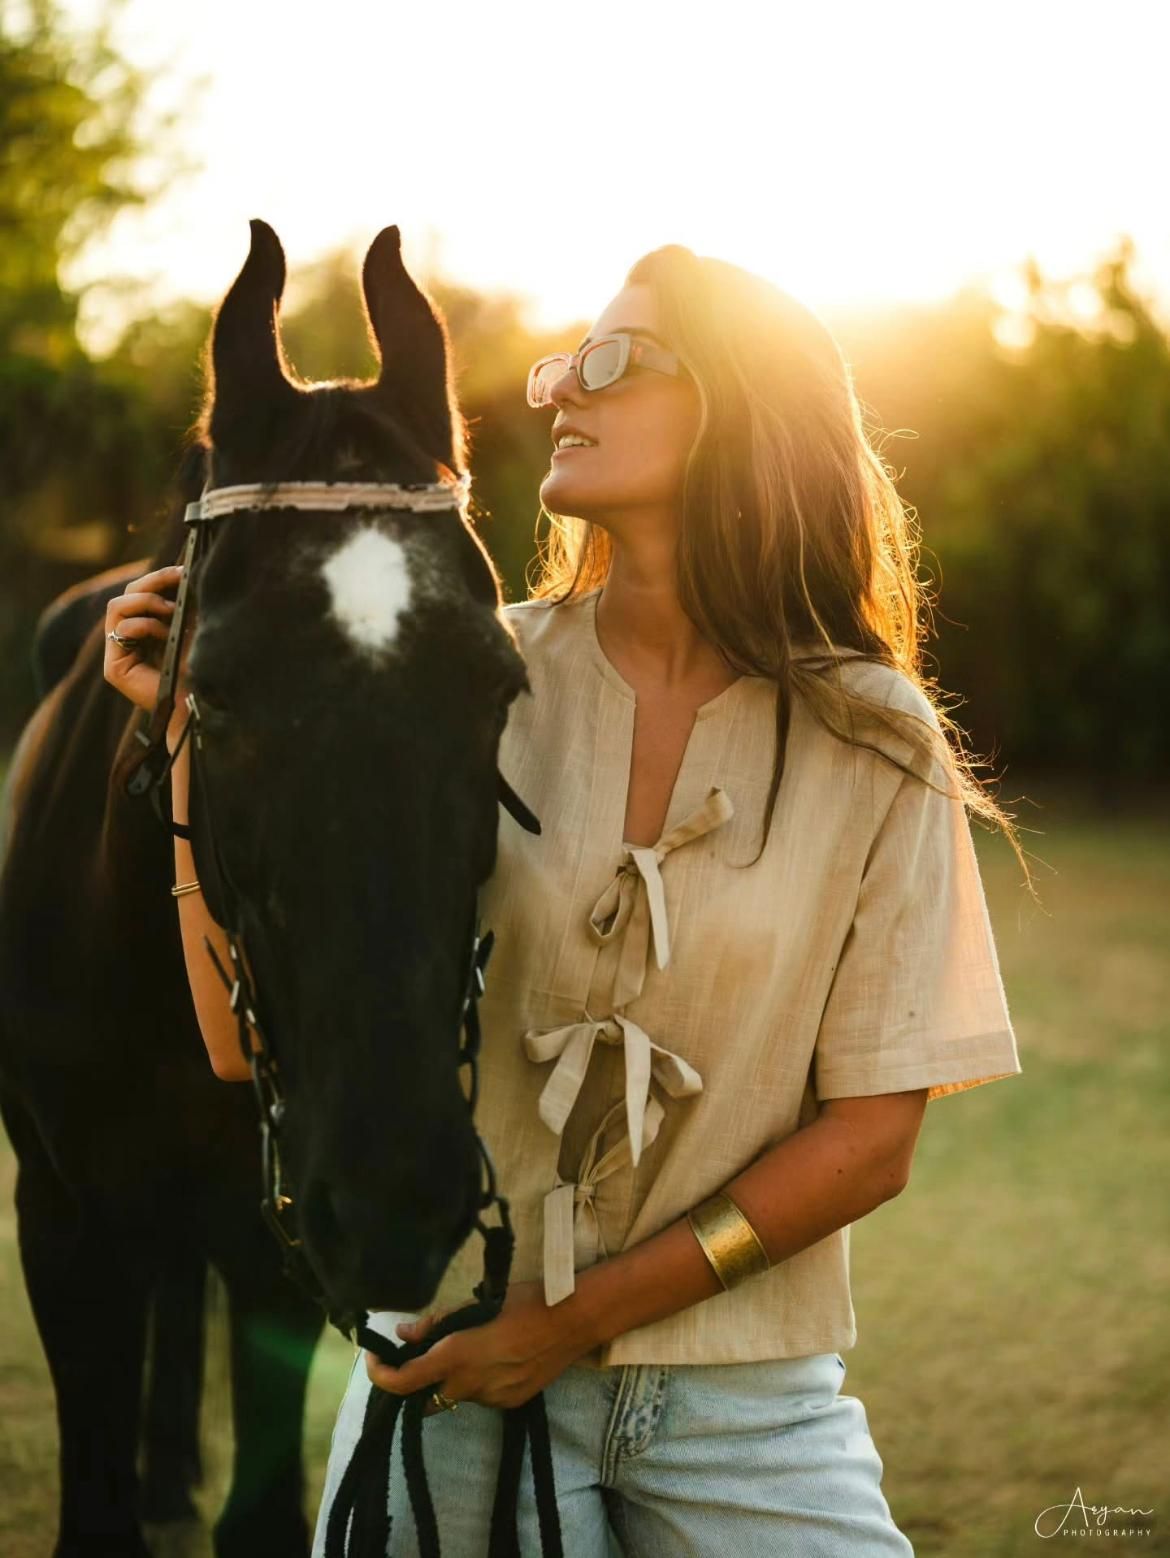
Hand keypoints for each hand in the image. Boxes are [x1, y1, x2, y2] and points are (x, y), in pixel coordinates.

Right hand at [102, 563, 189, 749]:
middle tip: (179, 577)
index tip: (184, 569)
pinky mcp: (114, 667)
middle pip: (127, 594)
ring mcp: (118, 654)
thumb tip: (184, 569)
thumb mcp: (194, 626)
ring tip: (172, 613)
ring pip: (118, 606)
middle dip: (153, 581)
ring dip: (148, 602)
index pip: (141, 593)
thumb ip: (183, 602)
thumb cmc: (202, 667)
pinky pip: (121, 627)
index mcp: (147, 631)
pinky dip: (145, 624)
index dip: (159, 577)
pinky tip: (165, 635)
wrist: (202, 703)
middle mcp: (129, 641)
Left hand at [365, 1280, 595, 1413]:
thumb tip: (404, 1334)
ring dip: (452, 1376)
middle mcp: (470, 1385)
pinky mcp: (510, 1403)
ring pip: (455, 1394)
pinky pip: (481, 1395)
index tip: (374, 1359)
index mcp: (457, 1356)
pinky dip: (478, 1380)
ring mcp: (491, 1399)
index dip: (380, 1374)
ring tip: (474, 1344)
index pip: (403, 1381)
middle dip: (420, 1377)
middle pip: (427, 1394)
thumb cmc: (525, 1301)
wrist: (574, 1321)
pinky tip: (498, 1355)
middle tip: (425, 1351)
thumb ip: (438, 1323)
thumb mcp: (478, 1303)